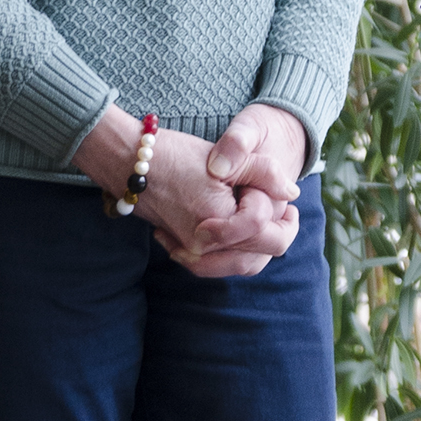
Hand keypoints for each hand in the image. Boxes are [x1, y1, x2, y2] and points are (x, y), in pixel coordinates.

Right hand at [75, 105, 302, 279]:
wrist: (128, 162)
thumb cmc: (175, 155)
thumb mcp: (227, 158)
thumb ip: (265, 173)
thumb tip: (292, 193)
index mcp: (217, 224)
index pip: (267, 226)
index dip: (275, 203)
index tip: (272, 188)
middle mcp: (204, 247)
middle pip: (262, 254)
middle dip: (279, 229)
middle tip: (287, 212)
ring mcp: (193, 253)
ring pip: (244, 265)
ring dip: (261, 246)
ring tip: (270, 221)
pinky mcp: (184, 252)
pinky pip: (221, 265)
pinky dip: (237, 253)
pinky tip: (243, 234)